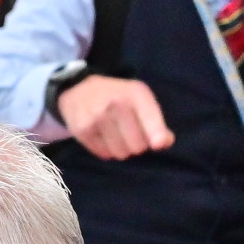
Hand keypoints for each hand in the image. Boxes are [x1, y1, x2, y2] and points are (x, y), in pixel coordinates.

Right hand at [55, 74, 174, 159]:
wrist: (78, 88)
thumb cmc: (117, 96)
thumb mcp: (139, 99)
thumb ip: (156, 121)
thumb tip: (165, 142)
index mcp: (135, 93)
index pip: (150, 119)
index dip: (157, 135)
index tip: (158, 143)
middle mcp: (116, 104)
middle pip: (138, 146)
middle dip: (137, 145)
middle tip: (130, 133)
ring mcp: (97, 117)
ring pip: (121, 153)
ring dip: (122, 149)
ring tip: (116, 134)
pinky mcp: (82, 130)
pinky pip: (104, 155)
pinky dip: (107, 150)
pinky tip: (103, 136)